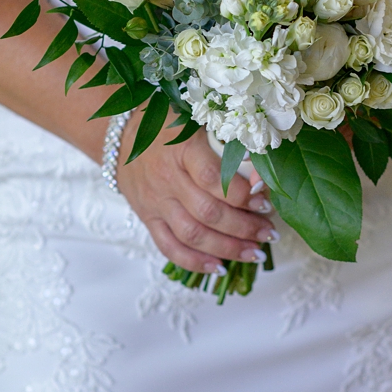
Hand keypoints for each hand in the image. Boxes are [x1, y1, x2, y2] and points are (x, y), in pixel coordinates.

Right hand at [114, 109, 275, 274]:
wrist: (123, 137)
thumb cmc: (171, 126)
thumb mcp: (202, 124)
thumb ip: (232, 146)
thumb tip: (263, 179)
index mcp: (181, 150)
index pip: (213, 179)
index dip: (242, 195)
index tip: (265, 202)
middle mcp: (166, 179)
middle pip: (207, 213)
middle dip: (244, 228)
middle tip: (269, 232)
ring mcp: (155, 202)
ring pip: (192, 235)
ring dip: (227, 248)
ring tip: (255, 252)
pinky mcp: (148, 218)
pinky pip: (168, 247)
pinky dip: (194, 262)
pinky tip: (219, 267)